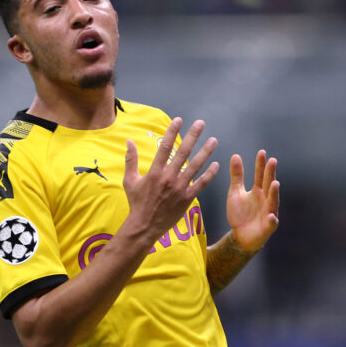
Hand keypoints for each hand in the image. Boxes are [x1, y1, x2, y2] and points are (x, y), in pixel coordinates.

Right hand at [121, 117, 219, 244]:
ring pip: (195, 166)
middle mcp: (169, 177)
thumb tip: (129, 141)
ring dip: (206, 152)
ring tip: (213, 140)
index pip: (165, 146)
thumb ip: (130, 160)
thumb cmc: (137, 203)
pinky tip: (216, 164)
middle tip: (201, 123)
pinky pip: (201, 184)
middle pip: (183, 152)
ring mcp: (179, 188)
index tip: (179, 120)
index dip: (172, 132)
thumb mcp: (130, 181)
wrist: (144, 226)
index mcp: (155, 172)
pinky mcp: (187, 199)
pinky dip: (209, 174)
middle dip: (193, 136)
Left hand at [227, 150, 279, 252]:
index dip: (261, 164)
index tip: (262, 152)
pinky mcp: (268, 227)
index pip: (261, 175)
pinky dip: (272, 220)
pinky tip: (271, 216)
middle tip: (272, 161)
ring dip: (274, 193)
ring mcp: (269, 212)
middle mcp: (266, 200)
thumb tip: (235, 155)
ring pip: (273, 202)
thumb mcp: (235, 192)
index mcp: (258, 191)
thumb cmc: (240, 213)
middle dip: (271, 174)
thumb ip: (237, 175)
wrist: (240, 236)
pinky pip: (271, 223)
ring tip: (275, 183)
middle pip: (269, 185)